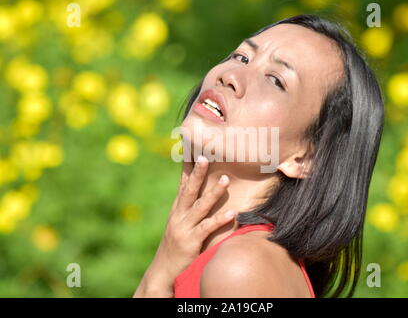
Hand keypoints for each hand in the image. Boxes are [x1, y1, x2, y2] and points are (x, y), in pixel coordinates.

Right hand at [133, 155, 235, 296]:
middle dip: (198, 173)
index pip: (183, 184)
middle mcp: (179, 215)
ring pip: (200, 206)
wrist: (162, 271)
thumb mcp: (179, 224)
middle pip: (189, 190)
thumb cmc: (175, 246)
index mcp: (177, 209)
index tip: (191, 149)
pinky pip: (207, 228)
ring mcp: (184, 228)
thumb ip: (189, 210)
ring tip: (226, 180)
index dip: (187, 167)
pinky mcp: (191, 242)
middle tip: (206, 156)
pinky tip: (232, 213)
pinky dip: (219, 220)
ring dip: (213, 193)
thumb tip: (202, 195)